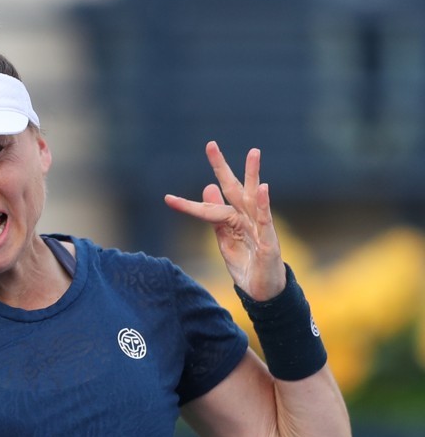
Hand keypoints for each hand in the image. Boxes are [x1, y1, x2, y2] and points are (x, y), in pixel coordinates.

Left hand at [164, 141, 286, 300]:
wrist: (263, 291)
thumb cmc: (246, 263)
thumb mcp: (225, 239)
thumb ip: (216, 216)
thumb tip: (208, 188)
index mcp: (233, 220)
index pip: (209, 206)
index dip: (188, 204)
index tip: (167, 198)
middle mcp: (246, 218)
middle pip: (232, 189)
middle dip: (221, 168)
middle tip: (210, 145)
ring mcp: (259, 228)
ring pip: (254, 198)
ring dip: (253, 175)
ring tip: (253, 153)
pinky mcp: (269, 242)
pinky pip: (266, 220)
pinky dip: (265, 204)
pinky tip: (263, 188)